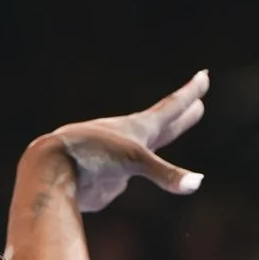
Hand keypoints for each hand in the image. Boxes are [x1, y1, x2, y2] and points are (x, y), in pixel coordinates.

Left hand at [46, 70, 206, 211]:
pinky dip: (141, 171)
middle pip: (163, 123)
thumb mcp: (133, 161)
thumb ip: (167, 174)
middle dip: (182, 113)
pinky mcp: (109, 180)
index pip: (171, 106)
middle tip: (198, 101)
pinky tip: (134, 172)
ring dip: (163, 134)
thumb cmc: (92, 156)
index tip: (203, 75)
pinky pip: (130, 175)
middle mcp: (130, 139)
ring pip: (148, 146)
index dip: (189, 93)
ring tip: (170, 127)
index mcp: (138, 127)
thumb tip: (196, 184)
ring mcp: (119, 160)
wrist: (55, 170)